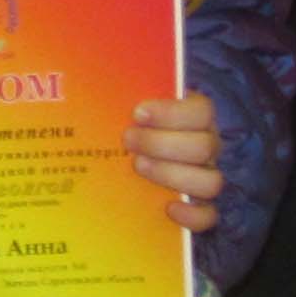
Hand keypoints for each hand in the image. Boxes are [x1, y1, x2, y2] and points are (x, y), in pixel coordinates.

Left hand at [127, 93, 223, 229]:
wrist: (133, 146)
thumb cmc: (132, 120)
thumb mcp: (129, 100)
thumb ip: (122, 93)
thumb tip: (85, 80)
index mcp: (196, 116)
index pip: (202, 110)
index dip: (172, 113)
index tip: (137, 113)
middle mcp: (207, 145)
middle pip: (205, 146)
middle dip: (161, 144)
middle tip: (128, 140)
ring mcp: (205, 175)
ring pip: (210, 181)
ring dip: (172, 175)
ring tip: (138, 166)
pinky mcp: (200, 205)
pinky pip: (208, 215)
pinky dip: (192, 215)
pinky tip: (169, 208)